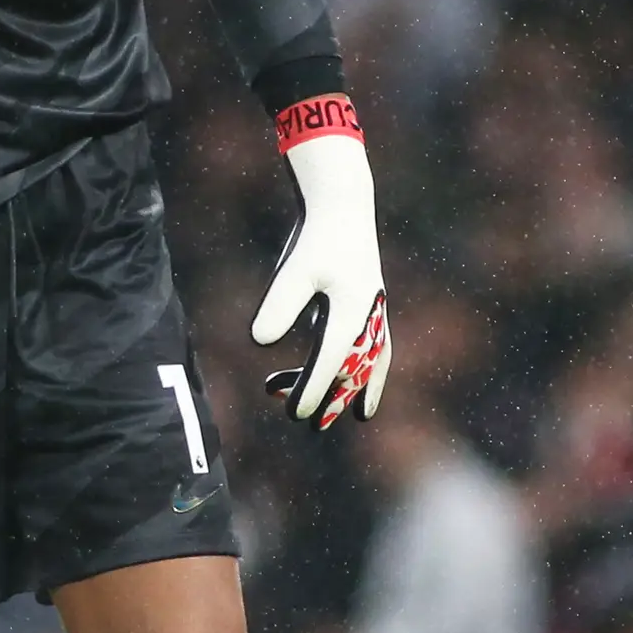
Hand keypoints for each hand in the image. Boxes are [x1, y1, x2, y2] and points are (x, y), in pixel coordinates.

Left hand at [252, 104, 390, 425]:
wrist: (343, 205)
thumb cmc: (316, 238)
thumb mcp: (293, 270)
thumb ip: (279, 306)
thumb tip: (261, 343)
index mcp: (349, 311)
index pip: (329, 362)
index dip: (312, 390)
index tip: (295, 414)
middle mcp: (366, 316)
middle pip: (354, 371)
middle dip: (336, 400)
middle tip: (314, 427)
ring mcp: (370, 311)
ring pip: (366, 362)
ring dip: (349, 387)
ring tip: (330, 413)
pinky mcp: (365, 305)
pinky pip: (371, 348)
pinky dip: (360, 368)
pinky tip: (336, 374)